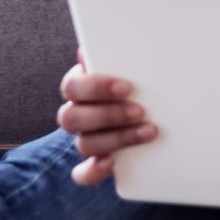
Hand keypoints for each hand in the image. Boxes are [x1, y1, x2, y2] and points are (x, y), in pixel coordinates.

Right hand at [58, 46, 153, 185]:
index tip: (127, 87)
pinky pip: (82, 173)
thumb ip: (119, 56)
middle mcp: (77, 114)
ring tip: (147, 132)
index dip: (96, 88)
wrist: (148, 110)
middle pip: (71, 118)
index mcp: (79, 88)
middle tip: (140, 111)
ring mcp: (85, 139)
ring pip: (83, 144)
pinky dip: (94, 171)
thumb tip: (99, 46)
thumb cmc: (134, 84)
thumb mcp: (129, 67)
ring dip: (115, 139)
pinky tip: (113, 163)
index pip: (73, 87)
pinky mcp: (94, 163)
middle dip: (108, 114)